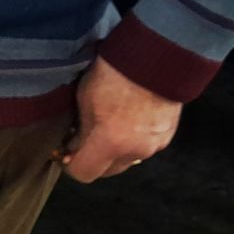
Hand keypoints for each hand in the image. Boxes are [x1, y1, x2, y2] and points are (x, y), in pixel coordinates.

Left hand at [61, 56, 180, 181]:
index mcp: (110, 143)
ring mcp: (154, 146)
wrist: (154, 60)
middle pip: (107, 171)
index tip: (65, 151)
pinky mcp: (167, 138)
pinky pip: (143, 149)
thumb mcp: (84, 102)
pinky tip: (127, 122)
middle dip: (93, 159)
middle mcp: (135, 152)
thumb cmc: (111, 76)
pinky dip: (132, 143)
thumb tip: (75, 147)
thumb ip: (81, 132)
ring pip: (126, 161)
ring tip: (107, 127)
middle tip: (83, 138)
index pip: (84, 173)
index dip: (71, 165)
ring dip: (114, 152)